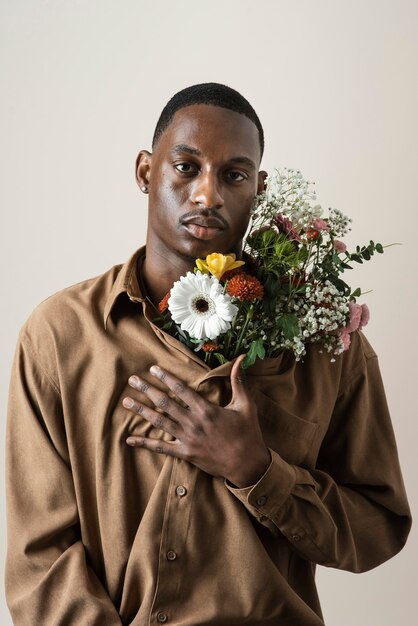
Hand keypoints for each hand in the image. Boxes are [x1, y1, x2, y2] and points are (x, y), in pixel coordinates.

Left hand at [122, 355, 270, 487]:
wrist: (247, 465)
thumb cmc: (248, 433)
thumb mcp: (246, 405)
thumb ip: (239, 382)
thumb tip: (241, 359)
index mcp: (206, 410)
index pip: (181, 390)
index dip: (166, 378)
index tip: (153, 369)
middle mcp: (193, 423)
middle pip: (165, 403)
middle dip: (147, 390)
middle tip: (132, 380)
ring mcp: (187, 439)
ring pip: (160, 422)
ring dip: (142, 411)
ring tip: (126, 401)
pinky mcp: (185, 454)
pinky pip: (161, 448)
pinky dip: (145, 443)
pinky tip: (130, 439)